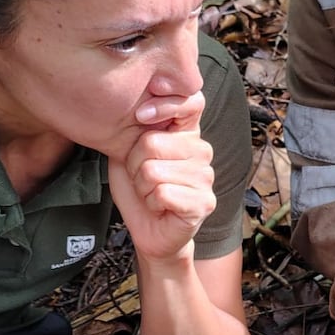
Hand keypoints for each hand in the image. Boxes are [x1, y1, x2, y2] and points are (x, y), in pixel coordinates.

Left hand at [108, 91, 215, 261]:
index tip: (141, 115)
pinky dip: (151, 203)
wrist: (150, 233)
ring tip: (152, 194)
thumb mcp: (128, 155)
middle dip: (135, 166)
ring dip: (142, 188)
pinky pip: (161, 193)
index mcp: (187, 134)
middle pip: (152, 143)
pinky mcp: (203, 202)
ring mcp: (206, 177)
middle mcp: (202, 151)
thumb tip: (133, 108)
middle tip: (143, 179)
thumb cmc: (139, 192)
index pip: (191, 101)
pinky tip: (160, 207)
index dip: (165, 105)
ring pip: (152, 171)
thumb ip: (133, 131)